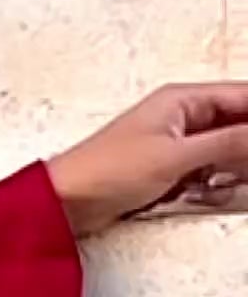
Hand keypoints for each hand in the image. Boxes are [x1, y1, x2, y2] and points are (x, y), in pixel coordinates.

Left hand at [46, 84, 247, 234]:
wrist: (67, 200)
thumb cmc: (106, 169)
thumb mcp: (177, 156)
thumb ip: (228, 143)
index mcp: (182, 99)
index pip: (243, 96)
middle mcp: (182, 115)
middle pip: (239, 122)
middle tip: (246, 166)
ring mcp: (177, 142)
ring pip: (227, 148)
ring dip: (238, 164)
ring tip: (224, 178)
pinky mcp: (171, 168)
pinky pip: (210, 168)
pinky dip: (220, 179)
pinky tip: (218, 189)